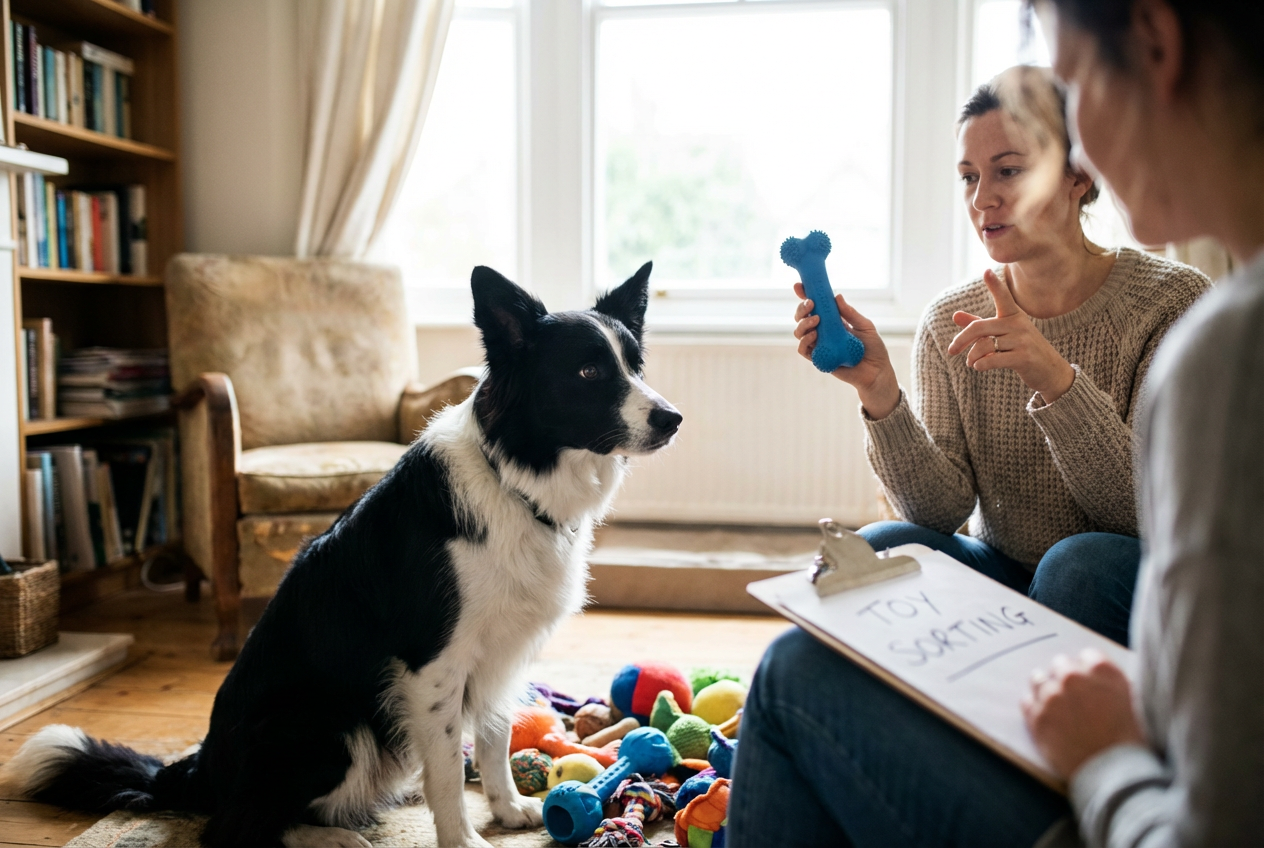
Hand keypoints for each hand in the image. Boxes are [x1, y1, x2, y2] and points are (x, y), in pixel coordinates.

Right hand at [793, 282, 899, 418]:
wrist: (877, 372)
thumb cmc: (873, 348)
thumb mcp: (865, 326)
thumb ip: (850, 313)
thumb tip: (837, 296)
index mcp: (833, 321)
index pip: (816, 307)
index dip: (805, 296)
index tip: (799, 286)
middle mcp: (823, 332)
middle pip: (802, 318)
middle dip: (802, 309)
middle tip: (811, 304)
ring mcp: (819, 345)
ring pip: (799, 332)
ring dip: (803, 323)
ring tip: (816, 320)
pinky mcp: (818, 359)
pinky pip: (803, 349)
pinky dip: (805, 341)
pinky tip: (814, 335)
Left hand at [946, 269, 1075, 401]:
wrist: (1051, 371)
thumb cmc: (1022, 349)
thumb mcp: (1002, 334)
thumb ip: (979, 325)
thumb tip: (954, 315)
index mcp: (1014, 315)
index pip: (1003, 297)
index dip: (995, 285)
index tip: (987, 272)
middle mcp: (1019, 324)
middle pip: (979, 327)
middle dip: (961, 340)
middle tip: (951, 350)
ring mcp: (1022, 340)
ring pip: (984, 346)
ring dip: (972, 357)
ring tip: (971, 362)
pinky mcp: (1024, 358)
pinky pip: (991, 360)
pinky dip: (980, 365)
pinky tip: (979, 366)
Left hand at [1021, 649, 1146, 778]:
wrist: (1115, 772)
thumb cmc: (1130, 739)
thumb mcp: (1132, 700)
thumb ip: (1110, 681)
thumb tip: (1094, 674)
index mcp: (1101, 669)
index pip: (1086, 655)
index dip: (1087, 670)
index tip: (1089, 682)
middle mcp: (1073, 677)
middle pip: (1060, 664)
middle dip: (1066, 677)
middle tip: (1073, 695)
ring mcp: (1051, 696)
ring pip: (1038, 679)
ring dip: (1046, 689)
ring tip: (1057, 706)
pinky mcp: (1036, 716)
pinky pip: (1027, 700)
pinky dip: (1035, 707)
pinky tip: (1048, 718)